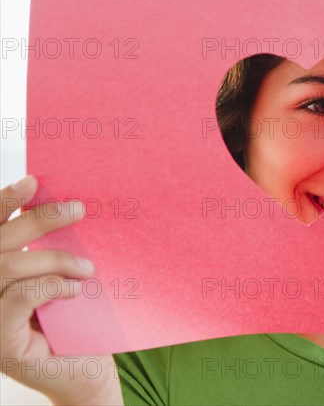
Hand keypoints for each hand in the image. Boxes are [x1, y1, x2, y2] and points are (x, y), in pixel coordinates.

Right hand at [0, 176, 122, 404]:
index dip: (4, 202)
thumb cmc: (76, 320)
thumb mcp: (62, 278)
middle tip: (78, 209)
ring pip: (6, 266)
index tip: (33, 181)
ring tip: (88, 267)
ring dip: (54, 259)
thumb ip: (52, 250)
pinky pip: (18, 296)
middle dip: (38, 220)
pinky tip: (74, 290)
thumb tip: (69, 206)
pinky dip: (50, 285)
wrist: (85, 370)